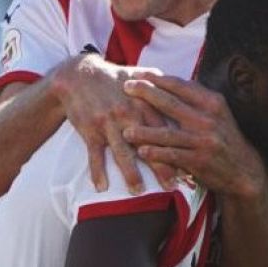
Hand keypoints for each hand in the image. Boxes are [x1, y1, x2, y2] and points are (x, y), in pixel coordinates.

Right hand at [52, 55, 175, 193]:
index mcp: (143, 103)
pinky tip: (101, 187)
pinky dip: (97, 171)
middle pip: (148, 144)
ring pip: (122, 152)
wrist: (79, 75)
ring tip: (138, 191)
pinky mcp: (90, 130)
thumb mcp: (138, 77)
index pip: (164, 129)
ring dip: (130, 173)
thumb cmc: (112, 78)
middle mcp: (128, 114)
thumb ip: (161, 85)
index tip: (188, 165)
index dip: (176, 148)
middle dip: (160, 166)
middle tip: (171, 185)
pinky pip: (94, 154)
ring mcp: (109, 123)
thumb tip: (186, 88)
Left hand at [121, 75, 267, 199]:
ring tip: (126, 130)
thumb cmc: (224, 138)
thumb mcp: (217, 113)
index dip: (157, 79)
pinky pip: (173, 156)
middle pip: (170, 103)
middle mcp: (209, 119)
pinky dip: (157, 153)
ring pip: (168, 133)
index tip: (138, 73)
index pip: (180, 85)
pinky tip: (142, 152)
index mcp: (212, 102)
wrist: (244, 169)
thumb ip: (197, 99)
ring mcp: (204, 140)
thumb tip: (170, 81)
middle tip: (126, 87)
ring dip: (144, 131)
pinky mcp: (200, 161)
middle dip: (146, 94)